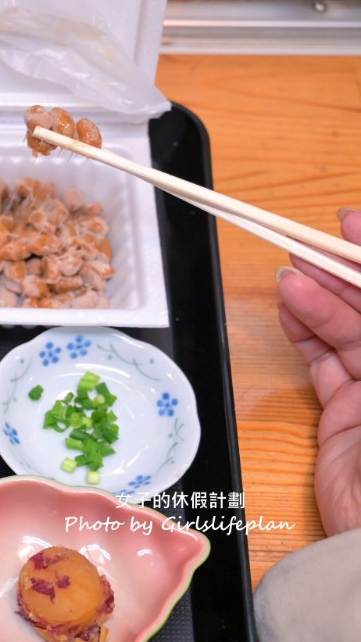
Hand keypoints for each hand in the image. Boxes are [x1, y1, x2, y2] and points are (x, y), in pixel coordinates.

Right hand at [276, 207, 360, 534]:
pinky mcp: (348, 418)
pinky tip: (288, 309)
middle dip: (345, 273)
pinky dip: (304, 334)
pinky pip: (325, 363)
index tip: (351, 223)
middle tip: (310, 242)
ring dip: (318, 300)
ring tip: (288, 273)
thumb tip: (358, 281)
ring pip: (349, 331)